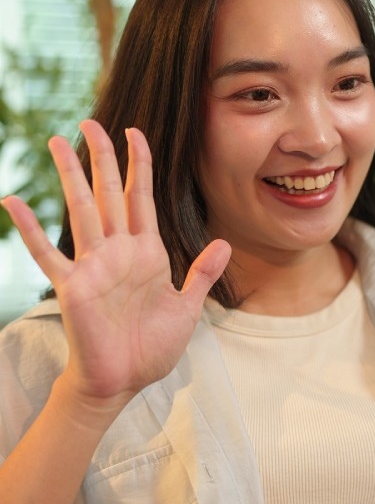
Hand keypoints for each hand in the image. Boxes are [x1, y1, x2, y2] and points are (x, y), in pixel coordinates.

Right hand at [1, 120, 229, 406]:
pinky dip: (31, 229)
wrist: (126, 380)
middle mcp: (119, 252)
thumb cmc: (153, 346)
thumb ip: (202, 274)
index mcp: (148, 253)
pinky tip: (13, 202)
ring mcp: (93, 266)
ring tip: (58, 142)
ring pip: (82, 211)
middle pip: (110, 194)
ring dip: (71, 177)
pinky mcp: (72, 286)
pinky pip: (47, 253)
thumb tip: (225, 243)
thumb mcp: (187, 307)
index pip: (142, 198)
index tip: (135, 133)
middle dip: (102, 158)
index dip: (139, 166)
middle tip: (90, 123)